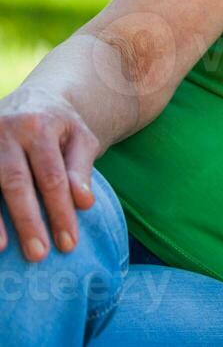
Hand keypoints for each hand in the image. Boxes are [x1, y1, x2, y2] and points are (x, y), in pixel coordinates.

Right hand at [0, 87, 98, 259]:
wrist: (32, 97)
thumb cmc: (60, 126)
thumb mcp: (80, 139)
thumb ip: (80, 169)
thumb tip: (84, 203)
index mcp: (39, 126)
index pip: (52, 177)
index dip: (60, 212)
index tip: (69, 243)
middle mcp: (5, 132)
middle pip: (16, 183)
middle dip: (27, 221)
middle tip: (39, 255)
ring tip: (2, 250)